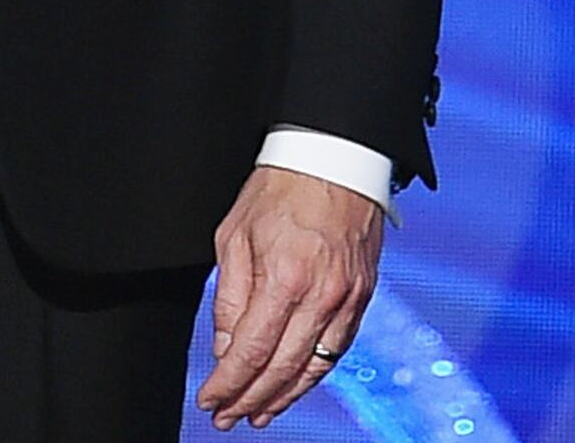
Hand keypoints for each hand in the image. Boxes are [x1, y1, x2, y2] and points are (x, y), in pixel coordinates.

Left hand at [199, 164, 383, 428]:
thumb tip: (226, 348)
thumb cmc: (280, 188)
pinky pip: (339, 348)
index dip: (228, 383)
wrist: (335, 158)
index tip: (211, 399)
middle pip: (283, 368)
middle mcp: (322, 295)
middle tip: (228, 417)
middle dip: (252, 400)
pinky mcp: (363, 296)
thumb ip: (230, 296)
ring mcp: (348, 299)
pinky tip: (295, 384)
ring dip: (284, 396)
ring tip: (260, 414)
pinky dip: (315, 373)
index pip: (251, 350)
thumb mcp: (234, 235)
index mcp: (285, 278)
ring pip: (315, 367)